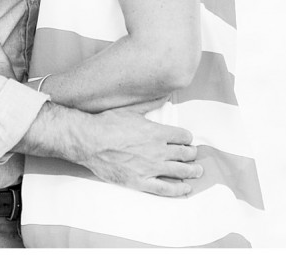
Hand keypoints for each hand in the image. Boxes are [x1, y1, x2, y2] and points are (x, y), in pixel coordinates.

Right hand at [78, 97, 201, 197]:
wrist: (89, 141)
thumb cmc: (107, 124)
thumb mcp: (130, 110)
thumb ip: (148, 104)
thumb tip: (162, 95)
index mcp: (157, 132)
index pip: (183, 136)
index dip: (187, 138)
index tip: (187, 140)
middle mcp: (158, 151)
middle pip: (185, 154)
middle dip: (192, 154)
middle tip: (194, 155)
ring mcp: (151, 168)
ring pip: (180, 171)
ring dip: (192, 170)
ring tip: (197, 171)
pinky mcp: (141, 182)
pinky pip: (166, 189)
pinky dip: (179, 189)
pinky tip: (185, 188)